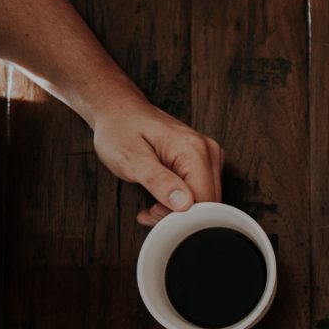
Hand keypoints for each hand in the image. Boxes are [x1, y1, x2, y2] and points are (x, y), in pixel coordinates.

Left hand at [91, 96, 223, 225]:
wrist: (119, 112)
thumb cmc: (120, 130)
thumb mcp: (131, 158)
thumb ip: (158, 181)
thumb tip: (184, 204)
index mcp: (194, 150)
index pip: (204, 201)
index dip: (180, 216)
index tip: (153, 213)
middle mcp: (208, 152)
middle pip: (208, 202)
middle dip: (179, 215)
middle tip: (150, 211)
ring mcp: (209, 156)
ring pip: (206, 200)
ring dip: (179, 211)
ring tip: (153, 204)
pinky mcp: (204, 161)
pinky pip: (202, 192)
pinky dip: (182, 202)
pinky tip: (162, 197)